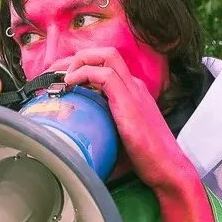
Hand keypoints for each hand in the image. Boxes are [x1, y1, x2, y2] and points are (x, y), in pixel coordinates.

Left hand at [61, 48, 180, 183]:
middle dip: (75, 57)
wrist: (168, 168)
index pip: (105, 65)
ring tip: (61, 76)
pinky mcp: (129, 101)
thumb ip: (100, 131)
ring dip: (78, 60)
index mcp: (132, 92)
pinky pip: (105, 73)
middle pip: (104, 53)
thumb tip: (76, 144)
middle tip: (54, 71)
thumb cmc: (145, 159)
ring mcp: (133, 91)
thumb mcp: (118, 139)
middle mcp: (134, 85)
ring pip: (106, 56)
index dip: (80, 65)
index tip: (60, 78)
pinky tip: (70, 83)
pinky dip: (84, 73)